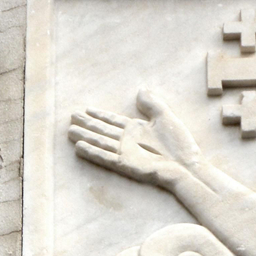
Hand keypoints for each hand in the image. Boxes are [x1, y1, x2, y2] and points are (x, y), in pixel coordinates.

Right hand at [69, 90, 205, 190]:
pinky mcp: (125, 165)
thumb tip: (141, 90)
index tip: (87, 109)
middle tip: (71, 117)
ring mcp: (125, 152)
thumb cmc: (179, 144)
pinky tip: (79, 148)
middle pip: (102, 130)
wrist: (185, 165)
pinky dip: (92, 152)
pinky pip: (105, 157)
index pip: (113, 120)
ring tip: (70, 131)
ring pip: (100, 142)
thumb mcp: (166, 118)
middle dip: (87, 124)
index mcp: (136, 129)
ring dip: (85, 137)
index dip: (100, 115)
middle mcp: (128, 140)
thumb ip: (152, 104)